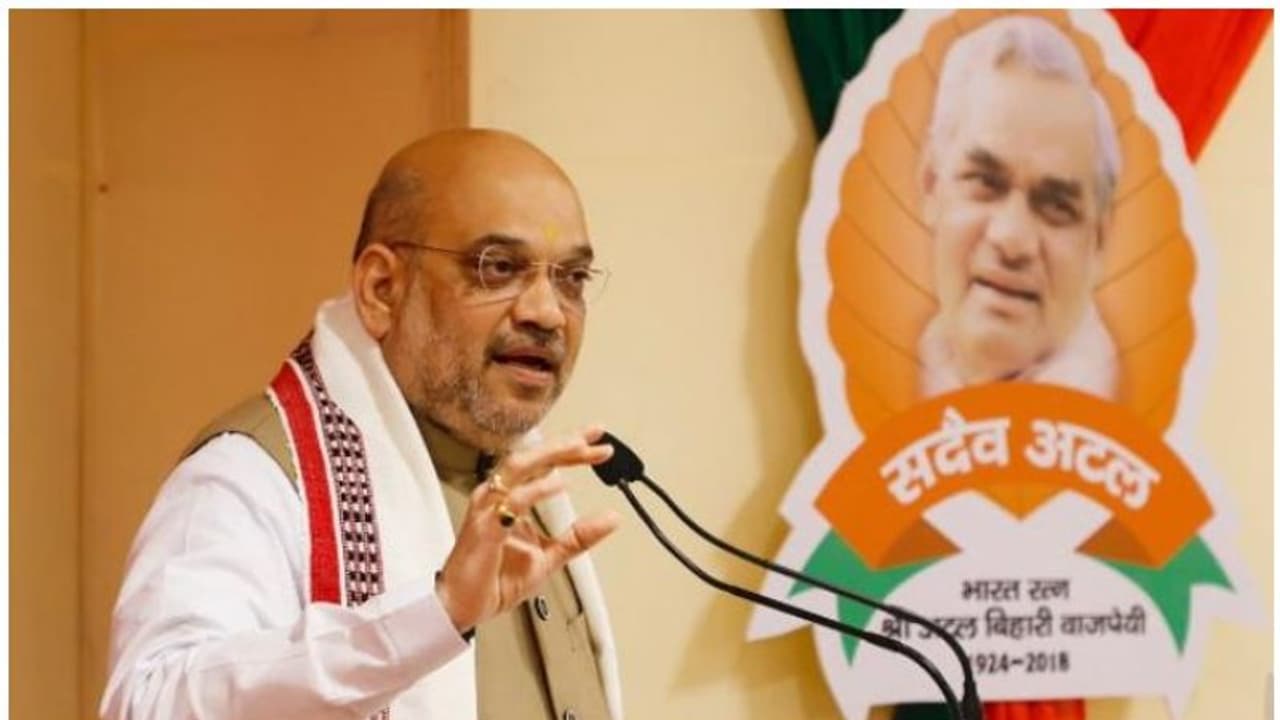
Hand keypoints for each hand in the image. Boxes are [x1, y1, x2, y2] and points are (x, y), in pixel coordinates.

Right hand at [435, 426, 620, 632]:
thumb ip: (578, 537)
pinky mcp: (485, 529)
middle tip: (595, 436)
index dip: (570, 448)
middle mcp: (496, 496)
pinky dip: (537, 490)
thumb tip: (612, 519)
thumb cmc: (495, 579)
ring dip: (551, 454)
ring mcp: (488, 510)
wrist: (461, 607)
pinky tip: (560, 484)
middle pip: (531, 456)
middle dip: (565, 443)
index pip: (541, 463)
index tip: (598, 440)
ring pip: (518, 467)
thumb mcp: (549, 556)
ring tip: (580, 448)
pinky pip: (512, 502)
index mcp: (510, 498)